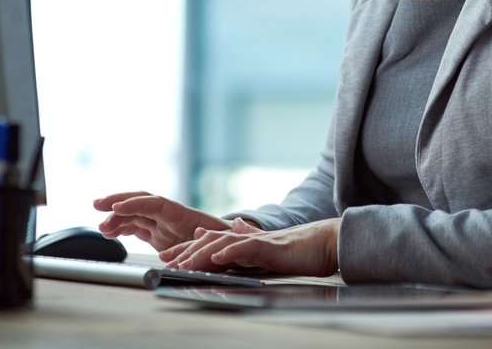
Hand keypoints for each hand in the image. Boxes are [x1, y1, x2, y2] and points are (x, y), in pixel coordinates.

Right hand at [93, 191, 231, 250]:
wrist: (223, 242)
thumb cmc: (221, 239)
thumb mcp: (216, 238)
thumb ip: (207, 236)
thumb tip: (202, 233)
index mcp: (181, 213)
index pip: (154, 203)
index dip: (135, 204)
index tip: (117, 208)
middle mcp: (168, 214)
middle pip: (140, 201)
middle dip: (118, 200)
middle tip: (97, 204)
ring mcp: (160, 222)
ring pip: (134, 215)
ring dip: (116, 219)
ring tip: (101, 228)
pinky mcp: (157, 233)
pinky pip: (135, 226)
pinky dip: (121, 228)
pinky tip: (109, 233)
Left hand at [163, 217, 339, 277]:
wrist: (326, 242)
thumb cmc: (301, 248)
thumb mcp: (269, 245)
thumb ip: (251, 237)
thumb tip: (236, 227)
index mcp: (245, 240)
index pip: (211, 243)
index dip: (189, 250)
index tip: (169, 258)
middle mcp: (247, 238)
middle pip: (210, 242)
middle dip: (186, 252)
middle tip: (166, 262)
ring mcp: (258, 241)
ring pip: (223, 244)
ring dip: (201, 254)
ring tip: (184, 264)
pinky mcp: (270, 247)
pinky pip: (246, 248)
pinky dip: (230, 252)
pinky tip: (217, 258)